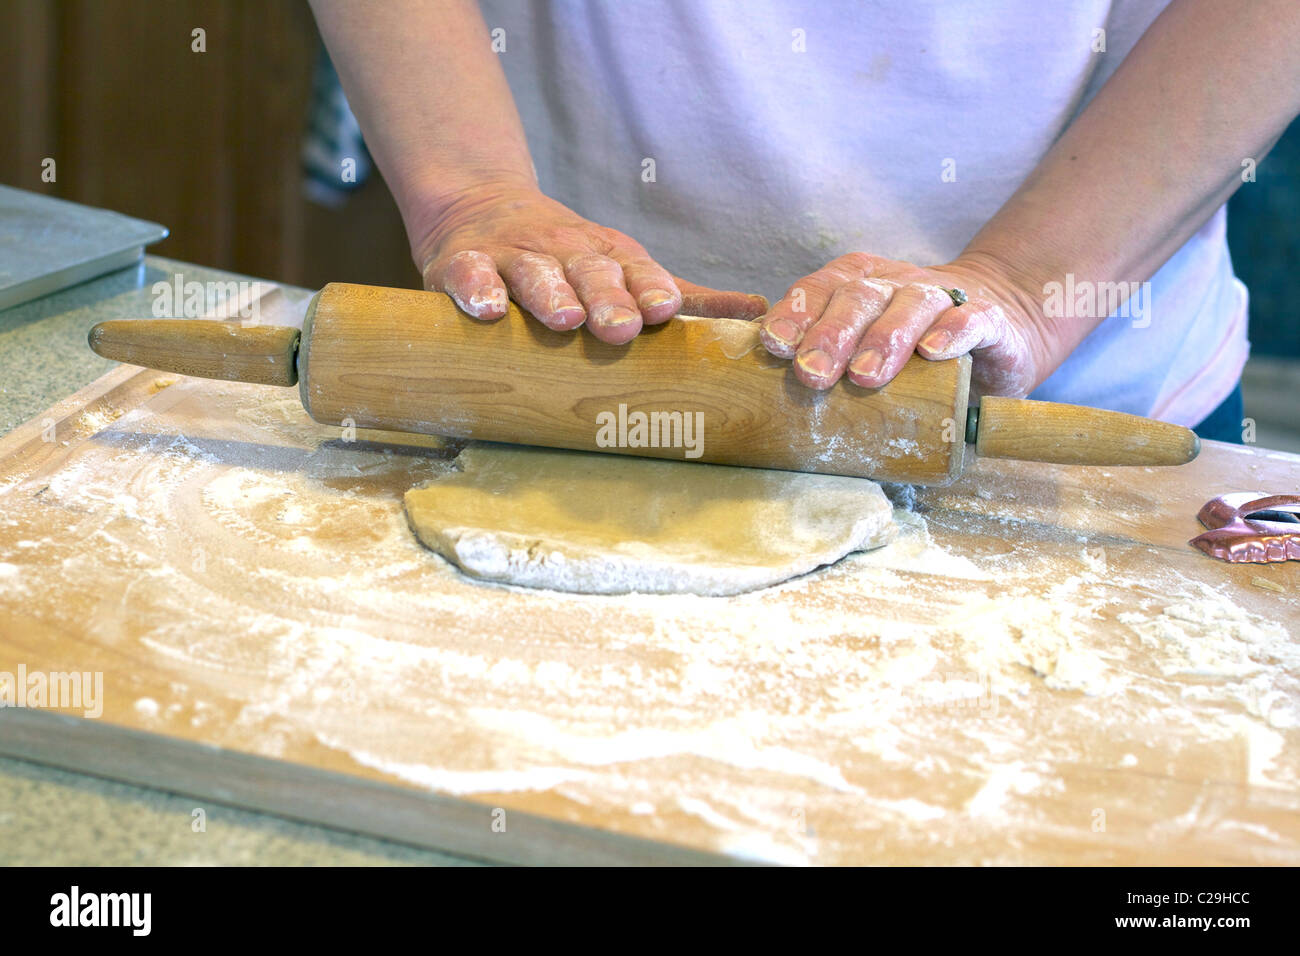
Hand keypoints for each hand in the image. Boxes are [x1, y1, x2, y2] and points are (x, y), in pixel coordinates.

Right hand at [415, 184, 766, 342]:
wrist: (480, 206)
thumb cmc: (567, 257)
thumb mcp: (625, 267)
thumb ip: (686, 295)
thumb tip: (759, 312)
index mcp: (610, 257)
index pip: (636, 272)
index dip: (651, 289)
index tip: (665, 309)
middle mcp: (566, 252)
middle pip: (590, 273)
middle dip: (607, 298)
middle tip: (619, 327)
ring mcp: (515, 256)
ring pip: (533, 274)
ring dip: (549, 295)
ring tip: (562, 319)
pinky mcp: (463, 264)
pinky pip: (469, 276)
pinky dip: (478, 291)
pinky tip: (489, 311)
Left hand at [757, 252, 1054, 396]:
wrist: (997, 320)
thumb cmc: (910, 345)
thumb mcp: (864, 349)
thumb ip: (827, 364)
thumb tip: (763, 405)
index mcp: (855, 286)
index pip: (817, 290)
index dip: (794, 315)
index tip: (774, 346)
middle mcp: (893, 284)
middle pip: (857, 298)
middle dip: (830, 335)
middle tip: (812, 374)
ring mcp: (940, 296)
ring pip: (909, 305)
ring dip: (884, 338)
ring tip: (865, 375)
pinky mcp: (986, 317)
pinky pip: (969, 317)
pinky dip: (951, 332)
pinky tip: (934, 351)